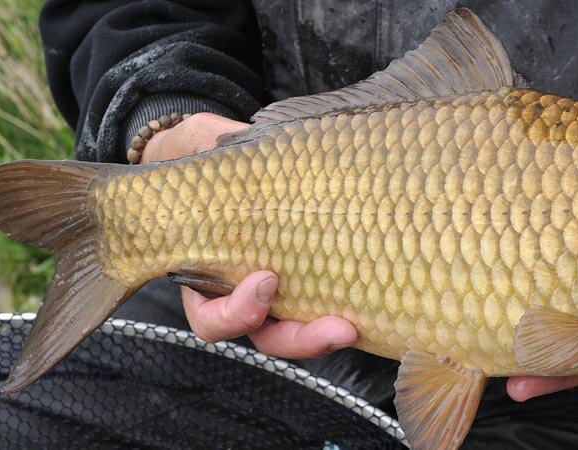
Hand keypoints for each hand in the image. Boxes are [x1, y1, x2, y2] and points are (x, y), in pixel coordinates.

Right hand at [143, 113, 358, 357]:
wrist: (236, 152)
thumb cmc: (210, 152)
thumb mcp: (202, 146)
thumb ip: (209, 150)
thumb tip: (234, 138)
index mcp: (208, 271)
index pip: (212, 317)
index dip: (234, 313)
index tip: (265, 279)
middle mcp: (244, 291)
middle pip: (267, 336)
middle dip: (300, 339)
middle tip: (335, 327)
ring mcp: (283, 290)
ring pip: (301, 331)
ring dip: (328, 336)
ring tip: (355, 326)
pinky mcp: (319, 278)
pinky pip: (331, 306)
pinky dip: (351, 308)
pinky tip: (375, 302)